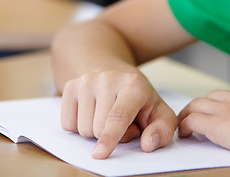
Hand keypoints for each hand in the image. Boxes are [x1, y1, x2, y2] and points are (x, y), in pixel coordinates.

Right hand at [60, 69, 176, 158]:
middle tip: (122, 123)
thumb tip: (147, 144)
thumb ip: (162, 130)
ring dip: (94, 132)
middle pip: (98, 128)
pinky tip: (92, 112)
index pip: (118, 115)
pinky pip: (67, 124)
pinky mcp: (71, 86)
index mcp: (134, 84)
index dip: (110, 137)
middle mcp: (108, 78)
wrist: (117, 75)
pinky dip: (79, 126)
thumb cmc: (140, 100)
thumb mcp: (159, 113)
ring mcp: (87, 80)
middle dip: (110, 136)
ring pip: (82, 129)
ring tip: (107, 116)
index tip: (100, 154)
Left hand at [177, 83, 229, 159]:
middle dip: (203, 105)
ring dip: (188, 112)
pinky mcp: (216, 124)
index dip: (224, 103)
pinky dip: (185, 125)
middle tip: (195, 115)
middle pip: (212, 95)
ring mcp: (225, 108)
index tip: (222, 111)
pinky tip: (184, 134)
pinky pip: (192, 120)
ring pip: (197, 103)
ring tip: (183, 123)